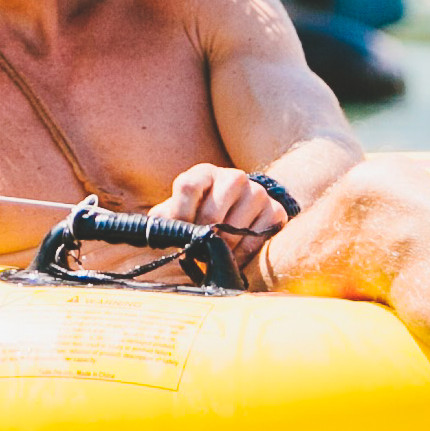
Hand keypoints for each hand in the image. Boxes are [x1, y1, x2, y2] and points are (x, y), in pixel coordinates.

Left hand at [152, 163, 293, 242]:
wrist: (241, 208)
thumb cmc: (202, 211)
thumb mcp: (181, 208)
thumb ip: (164, 218)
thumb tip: (154, 231)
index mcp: (204, 173)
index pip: (187, 186)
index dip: (179, 214)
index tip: (178, 234)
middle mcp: (233, 177)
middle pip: (211, 213)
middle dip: (201, 239)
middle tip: (196, 251)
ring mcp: (257, 193)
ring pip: (234, 230)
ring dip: (221, 250)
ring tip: (213, 255)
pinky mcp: (275, 211)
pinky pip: (255, 239)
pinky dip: (241, 255)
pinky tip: (232, 258)